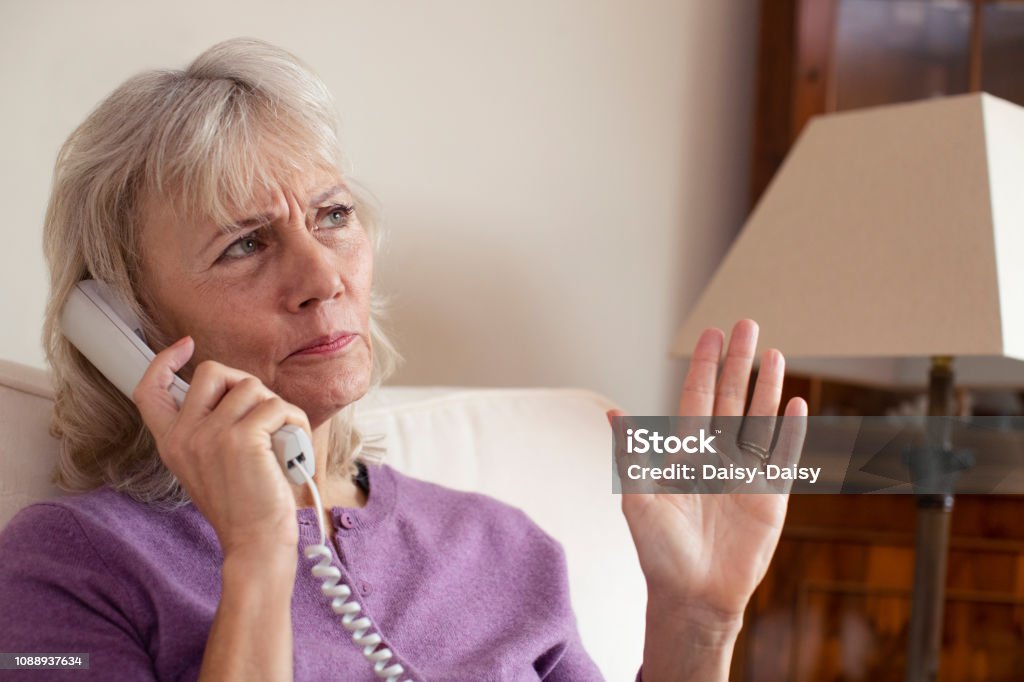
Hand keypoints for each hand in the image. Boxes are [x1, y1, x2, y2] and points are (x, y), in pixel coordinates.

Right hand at [132, 336, 312, 560]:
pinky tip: (294, 444)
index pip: (148, 390)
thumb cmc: (244, 506)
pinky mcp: (243, 438)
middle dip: (245, 384)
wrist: (256, 542)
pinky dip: (294, 421)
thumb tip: (237, 391)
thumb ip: (209, 429)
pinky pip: (277, 407)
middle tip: (261, 414)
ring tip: (282, 437)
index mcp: (171, 443)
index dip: (163, 361)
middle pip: (213, 372)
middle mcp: (184, 436)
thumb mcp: (210, 465)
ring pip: (253, 387)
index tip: (184, 345)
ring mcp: (211, 435)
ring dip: (277, 408)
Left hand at [614, 319, 806, 627]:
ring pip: (758, 419)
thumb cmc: (658, 550)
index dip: (703, 366)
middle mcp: (715, 456)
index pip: (696, 398)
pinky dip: (791, 430)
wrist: (691, 594)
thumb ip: (633, 454)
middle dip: (737, 362)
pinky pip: (783, 455)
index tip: (710, 334)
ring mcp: (744, 473)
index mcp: (683, 454)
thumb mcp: (638, 499)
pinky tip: (797, 402)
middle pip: (729, 398)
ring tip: (773, 352)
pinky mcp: (770, 496)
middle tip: (746, 323)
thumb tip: (613, 413)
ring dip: (766, 386)